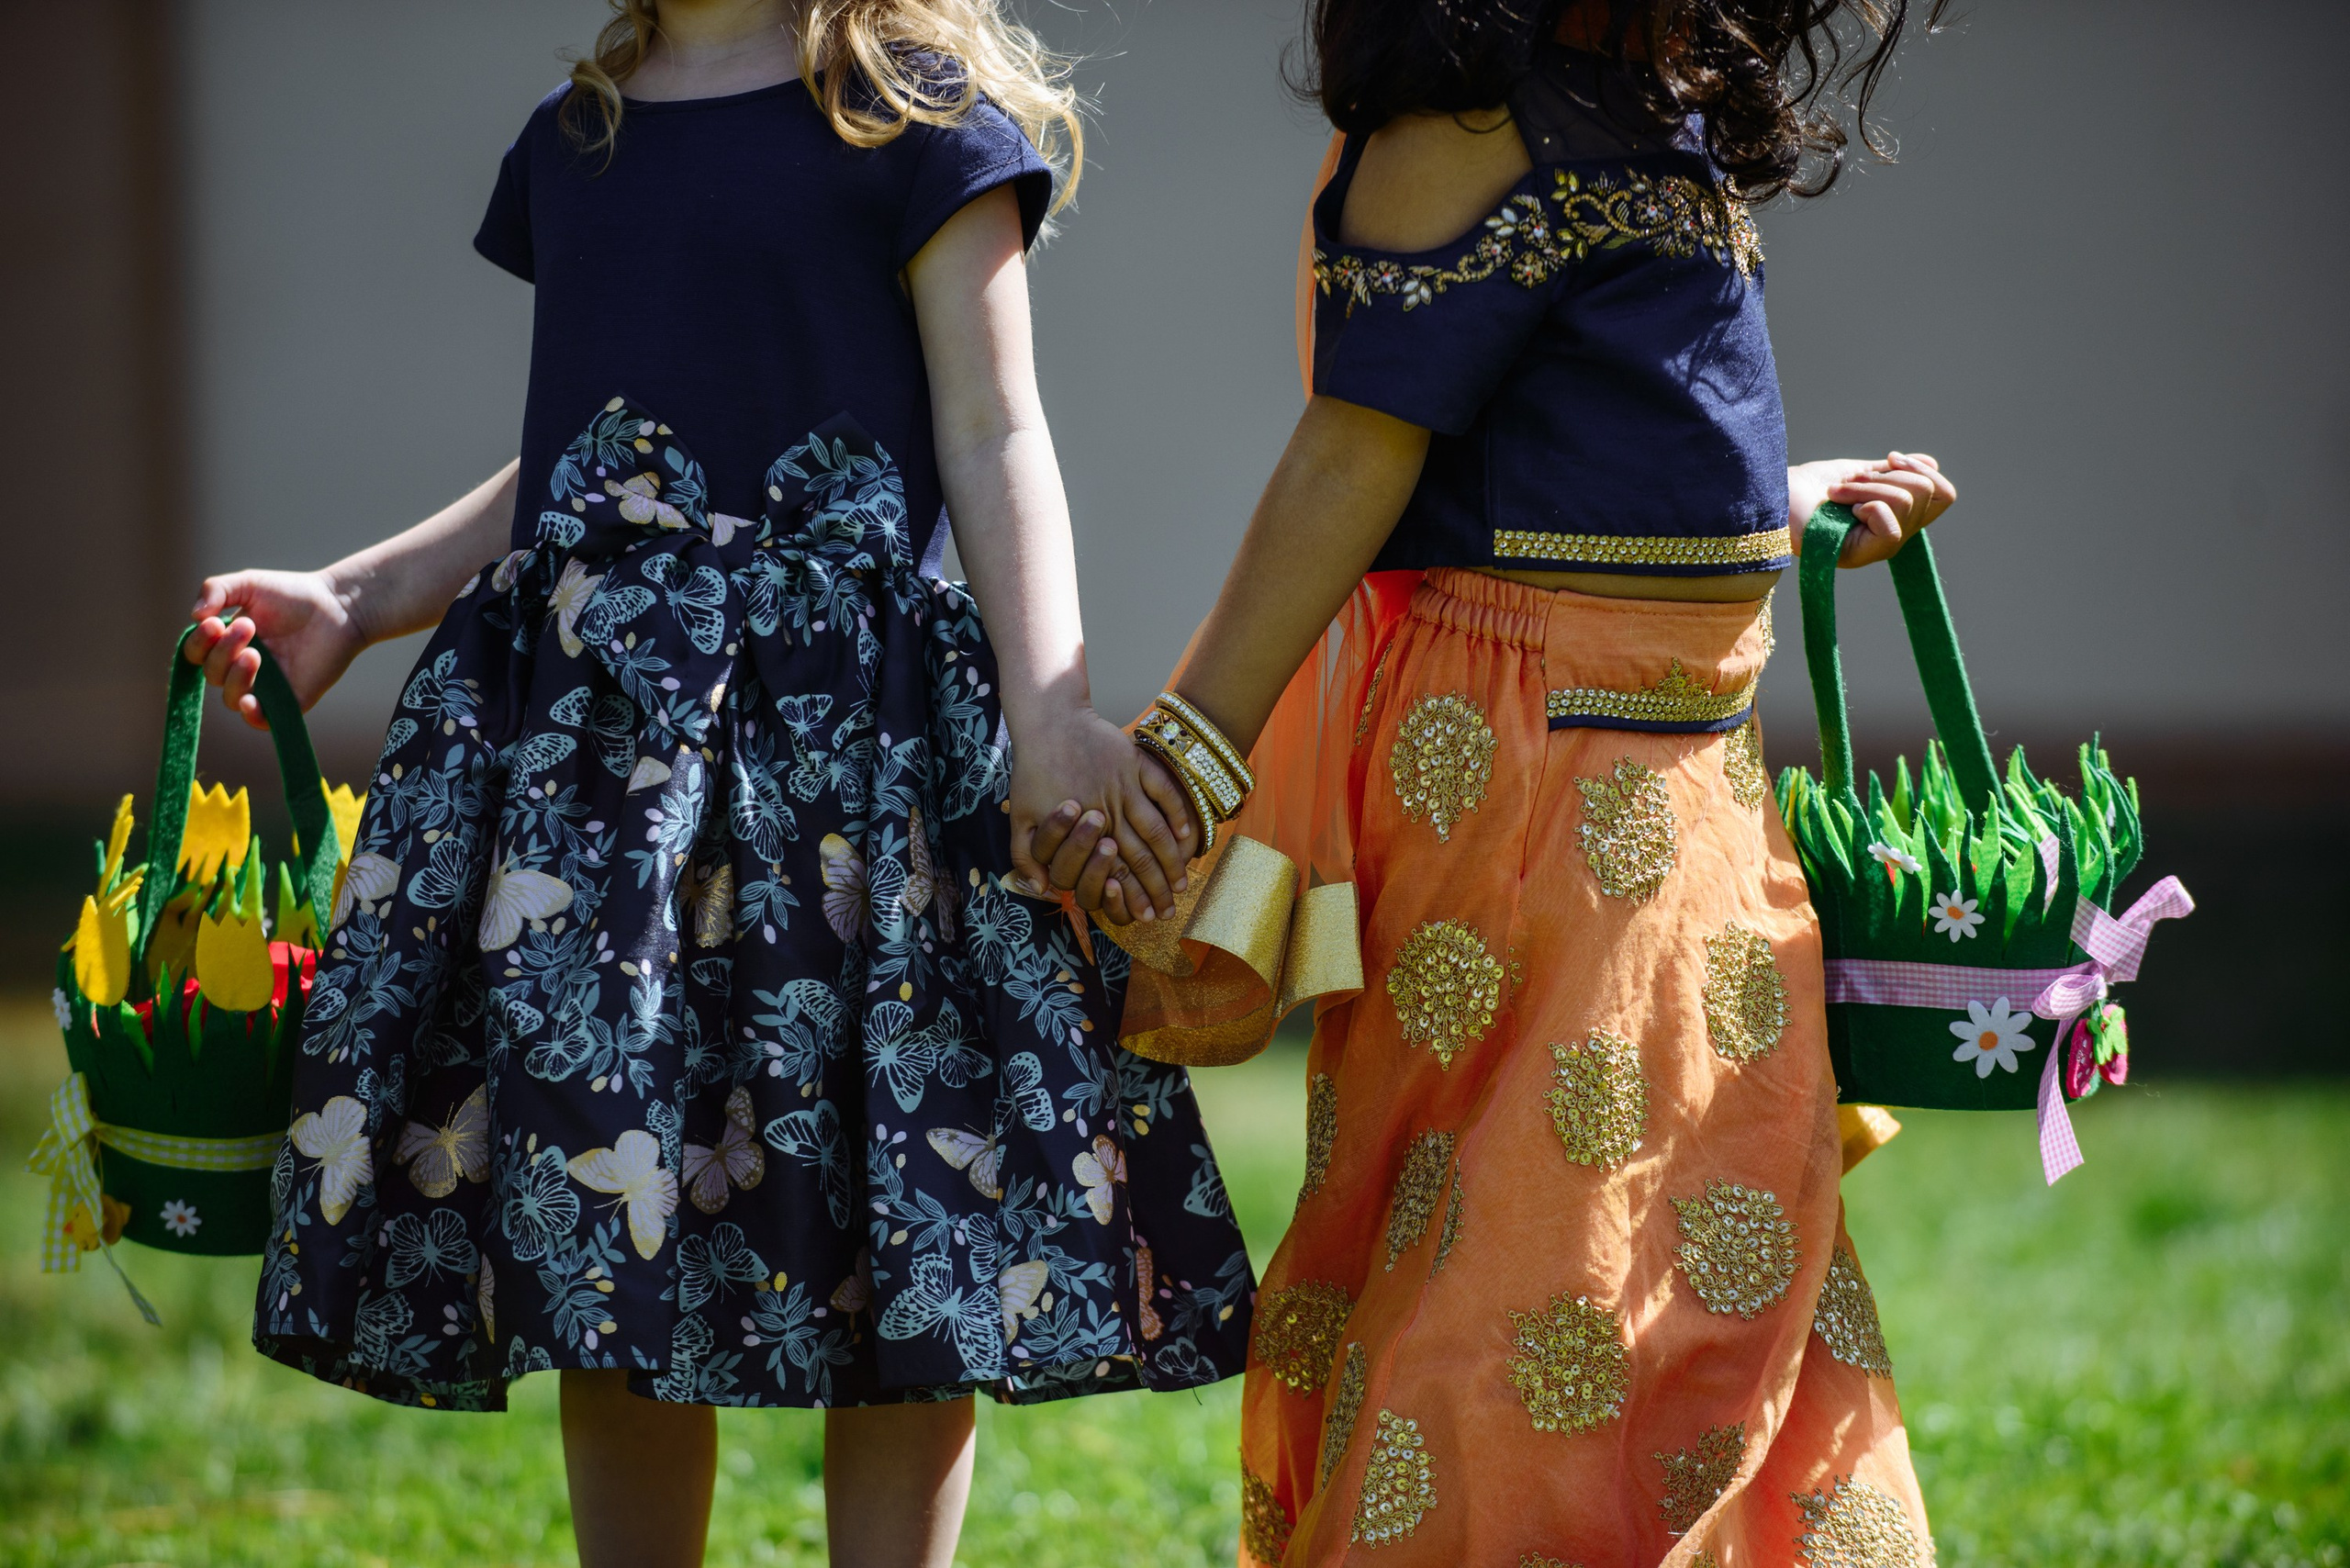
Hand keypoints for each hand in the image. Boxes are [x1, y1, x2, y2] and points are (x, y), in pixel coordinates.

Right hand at [185, 569, 367, 728]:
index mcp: (226, 644)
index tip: (215, 623)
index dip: (199, 643)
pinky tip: (249, 700)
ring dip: (235, 676)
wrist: (336, 606)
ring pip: (231, 698)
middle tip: (248, 626)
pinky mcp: (289, 701)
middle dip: (223, 651)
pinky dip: (250, 714)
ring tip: (255, 653)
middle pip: (212, 674)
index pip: (197, 654)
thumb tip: (194, 617)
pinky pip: (261, 720)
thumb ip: (215, 589)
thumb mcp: (247, 584)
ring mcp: (265, 686)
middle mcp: (241, 668)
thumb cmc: (292, 594)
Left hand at [1008, 707, 1194, 925]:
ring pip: (1156, 830)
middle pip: (1141, 858)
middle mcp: (1108, 812)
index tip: (1148, 917)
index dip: (1132, 898)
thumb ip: (1027, 857)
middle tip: (1171, 910)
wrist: (1048, 721)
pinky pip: (1163, 790)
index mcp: (1082, 830)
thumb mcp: (1018, 818)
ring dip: (1172, 860)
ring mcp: (1125, 787)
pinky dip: (1177, 813)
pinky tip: (1188, 834)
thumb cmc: (1031, 772)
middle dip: (1158, 889)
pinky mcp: (1135, 764)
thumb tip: (1043, 889)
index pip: (1114, 873)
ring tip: (1182, 882)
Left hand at [1788, 452, 1956, 568]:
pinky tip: (1843, 507)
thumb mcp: (1860, 473)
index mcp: (1897, 515)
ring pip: (1906, 501)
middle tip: (1851, 480)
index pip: (1944, 496)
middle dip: (1886, 475)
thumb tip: (1930, 464)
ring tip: (1838, 491)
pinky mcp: (1860, 555)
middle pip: (1927, 492)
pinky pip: (1891, 525)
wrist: (1774, 495)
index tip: (1890, 458)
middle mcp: (1893, 535)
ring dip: (1867, 486)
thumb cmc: (1809, 486)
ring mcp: (1878, 548)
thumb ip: (1893, 473)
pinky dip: (1868, 504)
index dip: (1925, 470)